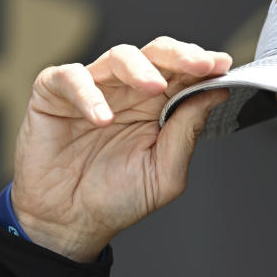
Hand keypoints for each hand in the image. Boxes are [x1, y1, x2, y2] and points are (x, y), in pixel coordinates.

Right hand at [11, 36, 231, 260]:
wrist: (68, 222)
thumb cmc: (116, 198)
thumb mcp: (164, 172)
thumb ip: (187, 132)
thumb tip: (216, 94)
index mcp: (157, 106)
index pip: (183, 73)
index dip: (202, 64)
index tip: (222, 65)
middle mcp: (128, 91)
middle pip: (156, 54)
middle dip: (180, 55)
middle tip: (200, 65)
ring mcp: (92, 89)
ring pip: (118, 56)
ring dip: (140, 68)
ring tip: (154, 87)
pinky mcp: (53, 93)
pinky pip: (71, 78)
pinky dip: (88, 93)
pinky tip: (102, 118)